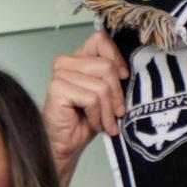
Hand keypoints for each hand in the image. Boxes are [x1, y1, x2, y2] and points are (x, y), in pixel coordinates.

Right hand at [42, 31, 128, 186]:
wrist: (66, 145)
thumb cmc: (83, 121)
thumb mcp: (105, 94)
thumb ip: (112, 76)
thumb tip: (129, 70)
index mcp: (77, 58)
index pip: (100, 40)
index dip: (116, 58)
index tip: (123, 77)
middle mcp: (65, 62)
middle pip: (107, 66)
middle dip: (116, 94)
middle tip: (117, 113)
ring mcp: (59, 74)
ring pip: (102, 85)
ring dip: (108, 110)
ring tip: (105, 123)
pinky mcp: (57, 89)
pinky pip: (92, 98)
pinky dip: (97, 115)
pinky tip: (93, 124)